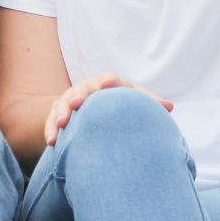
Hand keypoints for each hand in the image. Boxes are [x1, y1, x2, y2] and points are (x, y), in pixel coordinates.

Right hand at [45, 72, 172, 146]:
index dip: (107, 80)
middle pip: (80, 89)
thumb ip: (148, 103)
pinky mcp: (55, 115)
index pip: (107, 78)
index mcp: (106, 84)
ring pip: (62, 105)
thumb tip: (169, 107)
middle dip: (78, 96)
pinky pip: (50, 122)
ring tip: (61, 124)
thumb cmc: (117, 104)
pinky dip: (50, 130)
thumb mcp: (131, 101)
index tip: (107, 85)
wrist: (90, 107)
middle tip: (76, 104)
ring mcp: (68, 101)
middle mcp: (85, 89)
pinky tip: (53, 142)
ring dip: (61, 114)